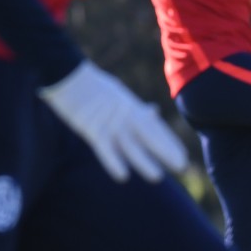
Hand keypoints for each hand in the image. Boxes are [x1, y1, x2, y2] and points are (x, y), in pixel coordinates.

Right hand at [38, 60, 187, 182]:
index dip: (169, 141)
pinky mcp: (91, 127)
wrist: (67, 73)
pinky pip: (104, 148)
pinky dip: (113, 162)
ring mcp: (109, 121)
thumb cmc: (92, 86)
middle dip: (165, 151)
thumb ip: (136, 108)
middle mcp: (125, 114)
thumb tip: (154, 112)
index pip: (155, 127)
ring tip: (157, 177)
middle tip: (182, 166)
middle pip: (149, 135)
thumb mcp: (119, 94)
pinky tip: (123, 176)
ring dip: (143, 162)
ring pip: (129, 145)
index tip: (183, 155)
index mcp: (132, 107)